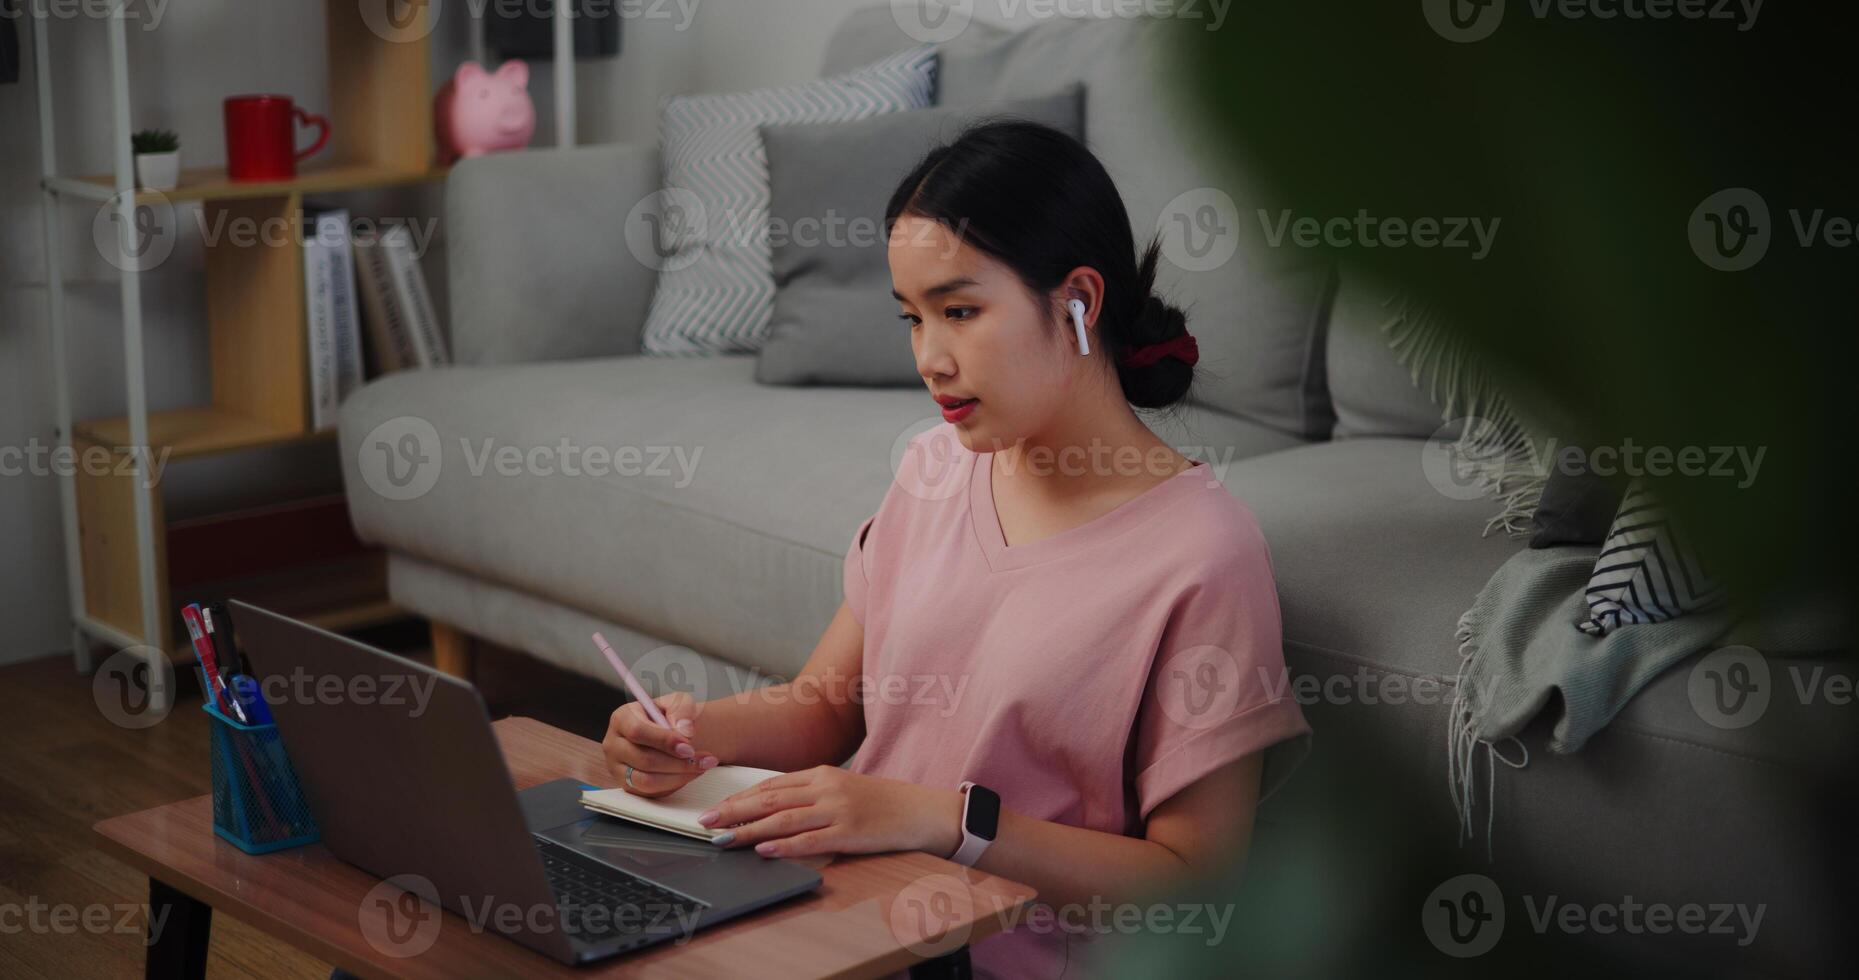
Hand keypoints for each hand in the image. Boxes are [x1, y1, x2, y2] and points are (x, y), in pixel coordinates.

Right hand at [601, 692, 718, 796]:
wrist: (672, 732)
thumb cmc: (672, 716)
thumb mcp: (678, 702)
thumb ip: (682, 710)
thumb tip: (685, 730)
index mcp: (621, 719)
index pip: (638, 731)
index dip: (664, 741)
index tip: (688, 747)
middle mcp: (614, 745)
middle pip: (644, 759)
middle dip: (678, 762)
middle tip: (705, 760)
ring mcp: (618, 768)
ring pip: (646, 781)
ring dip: (679, 776)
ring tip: (702, 767)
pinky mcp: (627, 786)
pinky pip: (651, 793)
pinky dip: (674, 785)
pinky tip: (690, 774)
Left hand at [696, 765, 963, 859]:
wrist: (917, 809)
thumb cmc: (877, 801)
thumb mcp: (840, 788)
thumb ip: (807, 794)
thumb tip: (767, 807)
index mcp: (821, 774)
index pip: (770, 785)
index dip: (739, 797)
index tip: (715, 808)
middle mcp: (825, 788)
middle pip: (770, 798)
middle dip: (733, 811)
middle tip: (706, 822)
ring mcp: (837, 809)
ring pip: (783, 818)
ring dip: (749, 829)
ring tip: (725, 838)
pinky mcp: (849, 832)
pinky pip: (809, 839)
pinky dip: (783, 845)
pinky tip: (764, 849)